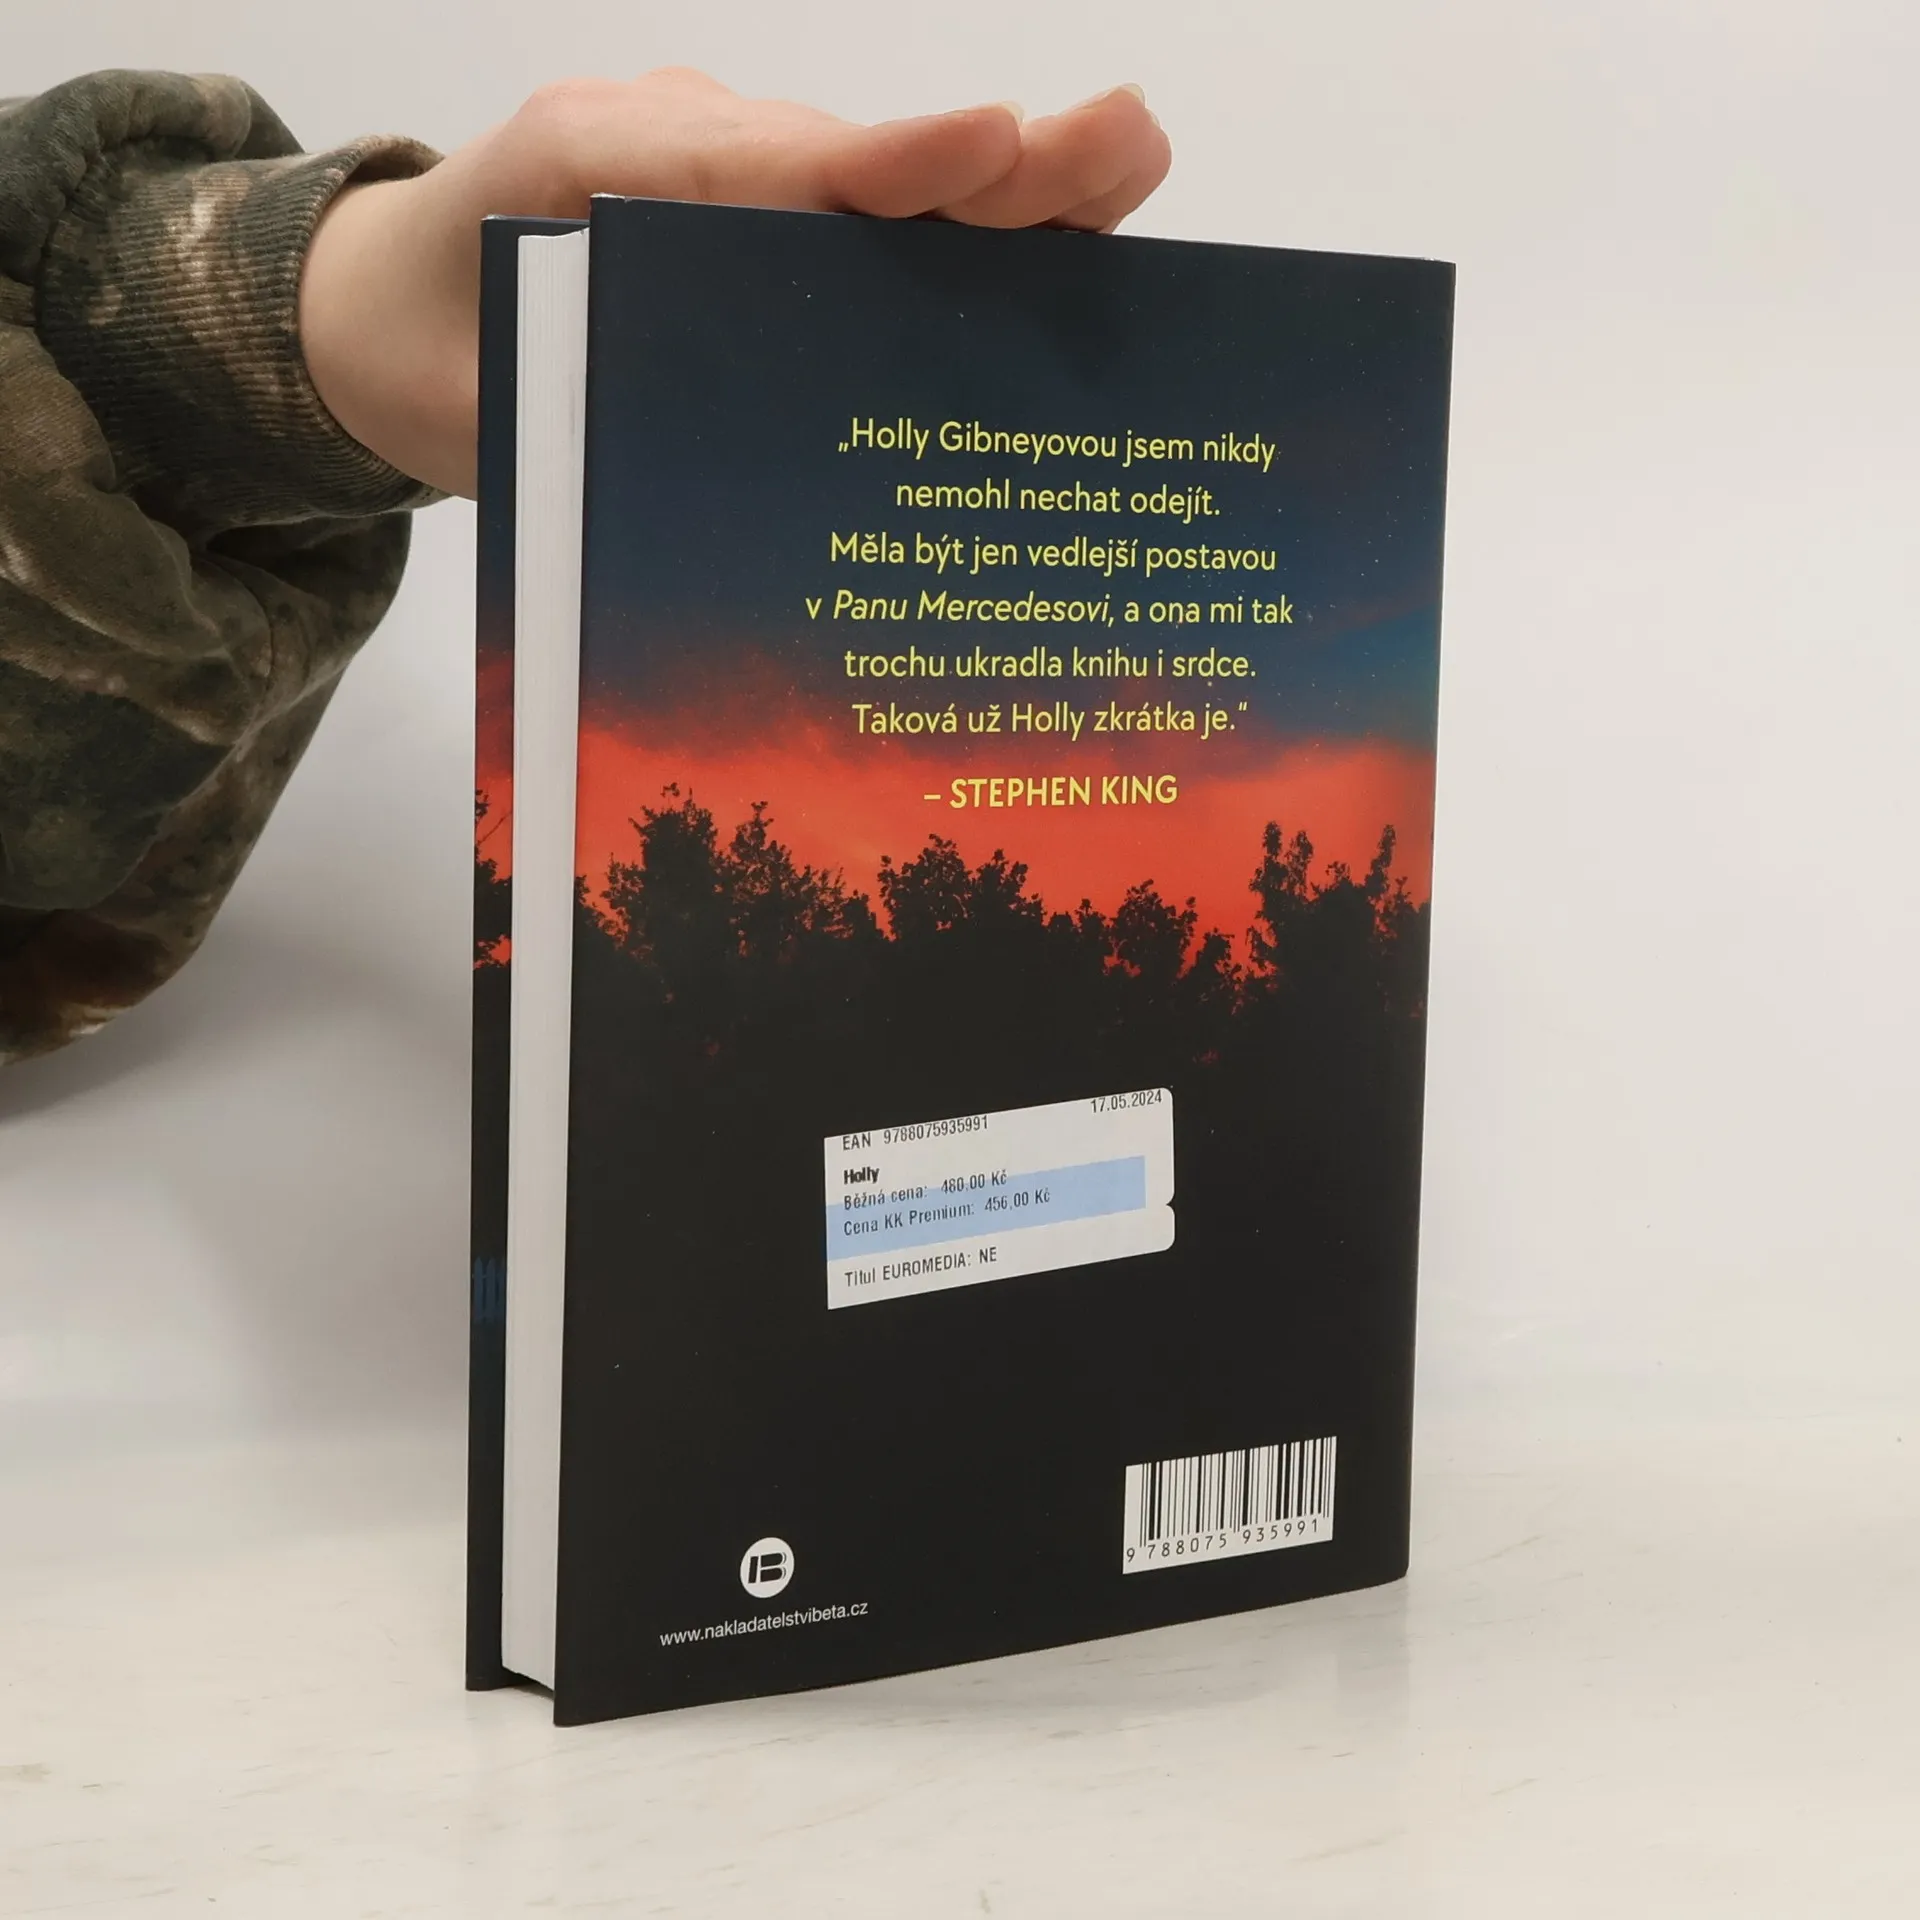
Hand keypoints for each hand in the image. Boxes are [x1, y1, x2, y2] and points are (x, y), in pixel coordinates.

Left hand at [300, 68, 1171, 496]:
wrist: (372, 311)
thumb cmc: (424, 362)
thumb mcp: (483, 410)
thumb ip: (581, 416)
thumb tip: (737, 470)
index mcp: (599, 167)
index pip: (763, 168)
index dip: (885, 169)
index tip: (991, 146)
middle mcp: (681, 145)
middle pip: (854, 159)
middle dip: (994, 164)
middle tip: (1128, 145)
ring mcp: (724, 171)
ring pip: (873, 186)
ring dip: (1003, 195)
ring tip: (1129, 179)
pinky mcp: (750, 214)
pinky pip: (858, 221)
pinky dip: (957, 239)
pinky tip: (1060, 260)